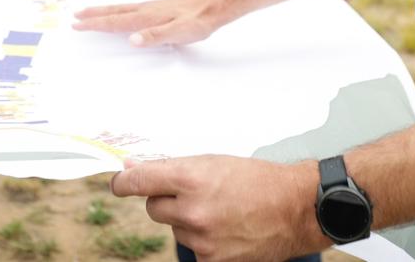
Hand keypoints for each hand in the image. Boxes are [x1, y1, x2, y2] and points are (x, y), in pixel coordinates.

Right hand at [73, 0, 223, 46]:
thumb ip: (156, 36)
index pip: (115, 21)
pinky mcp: (157, 9)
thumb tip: (132, 40)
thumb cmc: (197, 22)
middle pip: (114, 12)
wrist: (212, 7)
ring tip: (90, 12)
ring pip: (121, 9)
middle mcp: (145, 10)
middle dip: (94, 15)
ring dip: (104, 11)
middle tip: (75, 16)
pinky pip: (130, 9)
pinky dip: (118, 11)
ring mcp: (151, 8)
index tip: (77, 24)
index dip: (95, 24)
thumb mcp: (179, 32)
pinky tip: (121, 13)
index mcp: (146, 17)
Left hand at [111, 156, 326, 261]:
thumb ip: (173, 168)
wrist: (296, 208)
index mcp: (191, 178)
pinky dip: (203, 241)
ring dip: (187, 221)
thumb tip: (134, 169)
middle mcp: (193, 210)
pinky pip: (192, 249)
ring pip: (174, 229)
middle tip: (190, 194)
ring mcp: (201, 239)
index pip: (138, 182)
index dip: (123, 184)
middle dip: (164, 200)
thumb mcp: (215, 162)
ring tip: (220, 211)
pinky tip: (226, 231)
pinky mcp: (211, 261)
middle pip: (153, 208)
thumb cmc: (258, 179)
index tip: (118, 184)